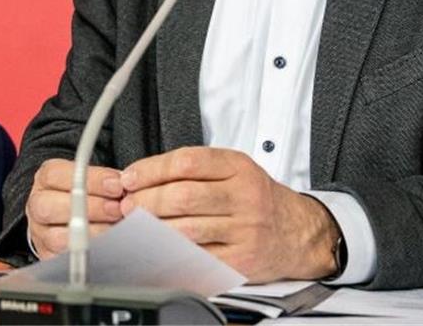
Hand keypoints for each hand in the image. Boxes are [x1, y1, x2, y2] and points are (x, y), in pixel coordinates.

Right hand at [26, 158, 123, 259]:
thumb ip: (107, 180)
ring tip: (116, 230)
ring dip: (91, 234)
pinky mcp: (47, 257)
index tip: (116, 185)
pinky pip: (64, 260)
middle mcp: (38, 205)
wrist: (74, 219)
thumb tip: (128, 186)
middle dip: (90, 208)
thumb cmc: (88, 196)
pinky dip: (88, 255)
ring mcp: (40, 233)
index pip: (56, 175)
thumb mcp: (93, 179)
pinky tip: (108, 247)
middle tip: (117, 209)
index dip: (89, 180)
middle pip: (50, 205)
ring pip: (56, 237)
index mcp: (46, 179)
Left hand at [119, 147, 337, 281]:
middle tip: (127, 205)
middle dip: (145, 202)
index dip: (150, 170)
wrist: (295, 231)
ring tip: (134, 226)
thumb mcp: (232, 169)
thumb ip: (192, 169)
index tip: (129, 178)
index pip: (186, 162)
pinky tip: (154, 248)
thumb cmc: (255, 198)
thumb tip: (140, 177)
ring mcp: (245, 230)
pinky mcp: (241, 260)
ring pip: (186, 229)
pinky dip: (169, 254)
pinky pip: (197, 258)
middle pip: (182, 196)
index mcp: (238, 167)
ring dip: (151, 229)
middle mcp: (245, 196)